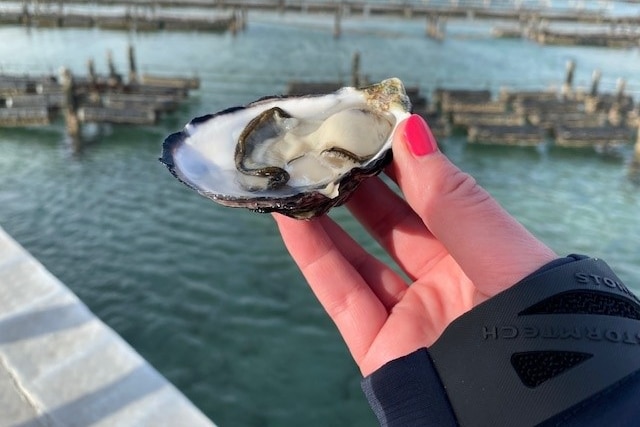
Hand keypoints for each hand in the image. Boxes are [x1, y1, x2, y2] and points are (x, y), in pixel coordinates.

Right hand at [274, 114, 555, 375]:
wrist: (528, 414)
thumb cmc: (538, 327)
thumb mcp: (502, 254)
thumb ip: (453, 200)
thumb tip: (412, 131)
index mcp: (485, 258)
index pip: (437, 200)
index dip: (406, 163)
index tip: (374, 127)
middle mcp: (447, 285)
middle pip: (392, 225)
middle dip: (360, 185)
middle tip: (330, 145)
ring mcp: (412, 317)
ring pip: (358, 259)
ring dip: (325, 217)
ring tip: (300, 175)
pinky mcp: (381, 350)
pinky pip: (340, 296)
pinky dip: (313, 257)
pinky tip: (291, 220)